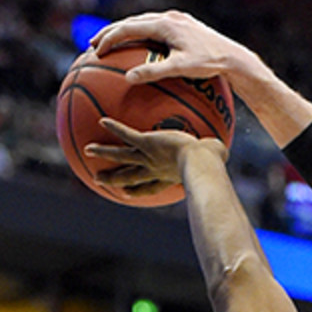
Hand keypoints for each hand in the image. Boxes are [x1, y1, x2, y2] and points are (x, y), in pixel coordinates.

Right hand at [86, 118, 227, 198]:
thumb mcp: (214, 160)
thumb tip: (223, 151)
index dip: (137, 190)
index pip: (150, 186)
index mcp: (168, 176)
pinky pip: (127, 135)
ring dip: (104, 152)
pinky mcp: (147, 143)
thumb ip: (215, 154)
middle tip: (98, 180)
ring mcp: (148, 157)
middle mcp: (155, 169)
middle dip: (113, 178)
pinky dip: (115, 128)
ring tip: (87, 149)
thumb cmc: (212, 163)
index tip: (127, 192)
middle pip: (129, 176)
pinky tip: (102, 119)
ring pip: (121, 156)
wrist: (201, 161)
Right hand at [91, 10, 256, 85]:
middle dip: (111, 32)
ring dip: (125, 31)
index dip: (109, 38)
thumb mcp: (181, 68)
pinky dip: (141, 34)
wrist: (235, 57)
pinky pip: (155, 27)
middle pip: (132, 22)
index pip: (128, 28)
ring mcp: (177, 19)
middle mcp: (169, 17)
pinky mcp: (183, 25)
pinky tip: (137, 46)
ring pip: (142, 22)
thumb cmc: (210, 64)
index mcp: (165, 24)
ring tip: (111, 43)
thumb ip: (154, 72)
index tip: (96, 51)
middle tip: (94, 45)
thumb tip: (128, 79)